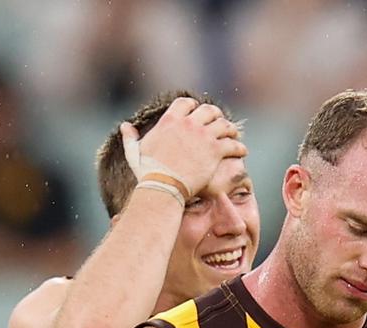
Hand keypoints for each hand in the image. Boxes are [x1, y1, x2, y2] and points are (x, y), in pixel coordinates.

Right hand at [121, 96, 247, 198]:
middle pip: (209, 110)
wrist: (163, 186)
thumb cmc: (148, 173)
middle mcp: (188, 124)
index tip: (198, 112)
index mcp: (170, 120)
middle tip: (220, 123)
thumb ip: (131, 138)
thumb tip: (124, 126)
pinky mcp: (215, 151)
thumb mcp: (135, 152)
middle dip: (216, 115)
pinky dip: (239, 147)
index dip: (194, 106)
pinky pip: (233, 144)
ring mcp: (203, 136)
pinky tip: (242, 152)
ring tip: (234, 136)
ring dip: (231, 129)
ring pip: (224, 125)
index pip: (186, 103)